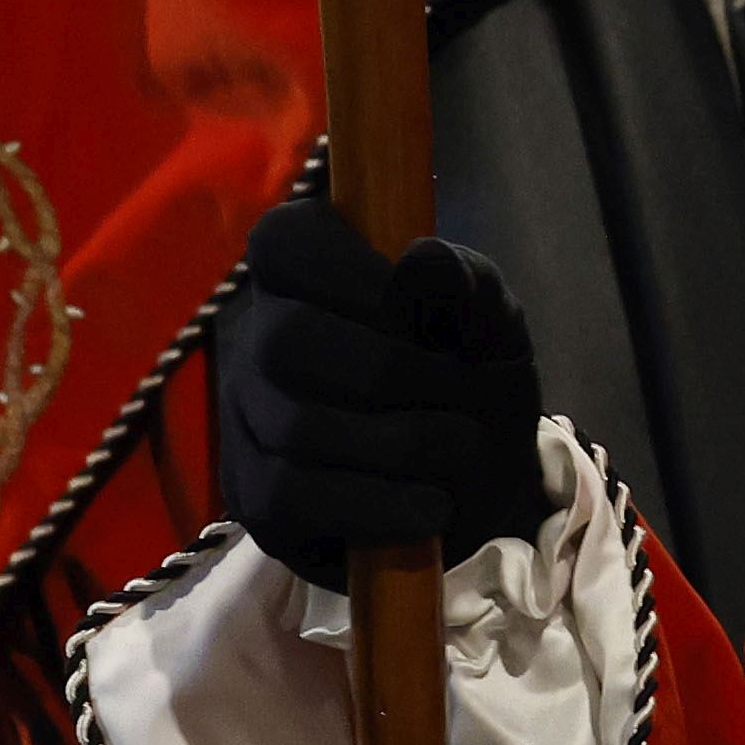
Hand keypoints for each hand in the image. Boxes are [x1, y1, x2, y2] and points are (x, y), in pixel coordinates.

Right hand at [213, 201, 547, 587]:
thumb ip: (467, 284)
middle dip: (389, 371)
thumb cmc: (475, 386)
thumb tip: (419, 260)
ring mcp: (250, 421)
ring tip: (462, 450)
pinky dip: (377, 504)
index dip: (347, 269)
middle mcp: (261, 340)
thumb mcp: (494, 329)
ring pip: (295, 426)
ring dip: (403, 443)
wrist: (486, 492)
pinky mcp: (254, 497)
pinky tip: (430, 506)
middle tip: (459, 391)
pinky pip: (290, 498)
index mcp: (310, 279)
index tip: (412, 308)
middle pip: (285, 339)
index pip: (283, 239)